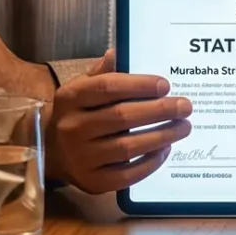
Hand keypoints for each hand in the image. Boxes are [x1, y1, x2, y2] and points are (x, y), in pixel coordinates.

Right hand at [44, 53, 191, 193]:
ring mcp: (81, 158)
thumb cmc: (76, 114)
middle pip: (122, 117)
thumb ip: (103, 72)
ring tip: (184, 127)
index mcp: (70, 98)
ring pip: (127, 147)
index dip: (139, 85)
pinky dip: (150, 163)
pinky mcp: (92, 182)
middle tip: (184, 106)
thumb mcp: (81, 88)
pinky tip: (165, 149)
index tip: (165, 85)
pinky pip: (127, 175)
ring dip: (161, 136)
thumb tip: (120, 52)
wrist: (51, 151)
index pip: (107, 87)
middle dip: (159, 111)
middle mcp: (72, 128)